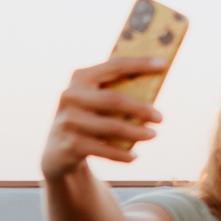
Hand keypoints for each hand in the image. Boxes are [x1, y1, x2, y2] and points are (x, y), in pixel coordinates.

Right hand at [40, 58, 165, 178]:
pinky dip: (123, 154)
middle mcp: (70, 96)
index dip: (140, 64)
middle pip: (114, 100)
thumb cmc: (89, 118)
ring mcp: (68, 121)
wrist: (57, 151)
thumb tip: (155, 82)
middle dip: (141, 109)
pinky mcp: (70, 145)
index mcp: (80, 78)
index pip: (114, 66)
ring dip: (136, 133)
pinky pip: (105, 150)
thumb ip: (118, 90)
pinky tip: (134, 156)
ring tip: (153, 134)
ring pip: (112, 127)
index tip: (163, 64)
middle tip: (161, 117)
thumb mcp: (96, 100)